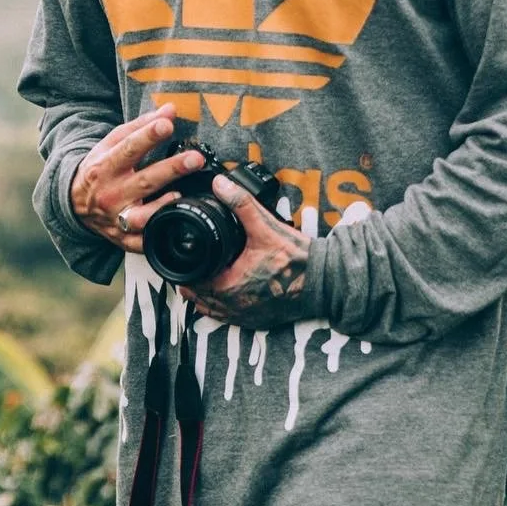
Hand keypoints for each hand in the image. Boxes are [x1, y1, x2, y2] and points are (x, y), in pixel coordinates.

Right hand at [70, 104, 207, 252]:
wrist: (75, 204)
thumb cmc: (100, 169)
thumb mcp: (111, 145)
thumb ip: (140, 127)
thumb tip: (170, 110)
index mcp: (105, 166)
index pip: (128, 148)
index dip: (148, 136)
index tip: (167, 124)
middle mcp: (111, 193)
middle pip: (144, 181)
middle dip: (171, 169)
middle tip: (195, 158)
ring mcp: (116, 219)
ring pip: (143, 215)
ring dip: (164, 206)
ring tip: (182, 194)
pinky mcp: (123, 239)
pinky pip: (143, 241)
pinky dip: (157, 234)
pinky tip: (173, 221)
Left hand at [184, 173, 312, 326]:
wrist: (324, 282)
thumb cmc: (296, 258)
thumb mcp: (265, 226)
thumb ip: (240, 203)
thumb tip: (219, 184)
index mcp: (231, 286)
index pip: (192, 284)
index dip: (183, 272)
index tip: (181, 258)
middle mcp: (236, 307)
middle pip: (199, 299)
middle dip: (193, 282)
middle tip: (190, 264)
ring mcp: (247, 317)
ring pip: (213, 311)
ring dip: (206, 296)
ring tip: (203, 277)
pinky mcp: (258, 321)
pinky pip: (230, 318)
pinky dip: (223, 307)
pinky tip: (225, 292)